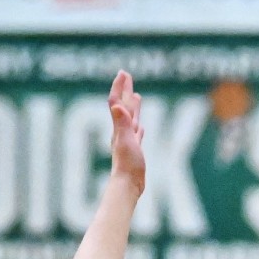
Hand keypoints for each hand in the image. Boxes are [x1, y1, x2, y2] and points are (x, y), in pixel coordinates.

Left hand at [107, 70, 145, 193]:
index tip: (123, 73)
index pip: (117, 102)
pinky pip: (137, 135)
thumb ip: (122, 123)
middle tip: (127, 76)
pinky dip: (138, 127)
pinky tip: (141, 127)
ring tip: (136, 96)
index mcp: (120, 128)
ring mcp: (128, 142)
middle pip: (123, 107)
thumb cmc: (127, 165)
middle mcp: (122, 132)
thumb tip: (117, 105)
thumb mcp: (125, 141)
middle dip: (125, 91)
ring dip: (133, 107)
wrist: (128, 185)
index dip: (120, 87)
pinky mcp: (134, 152)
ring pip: (131, 120)